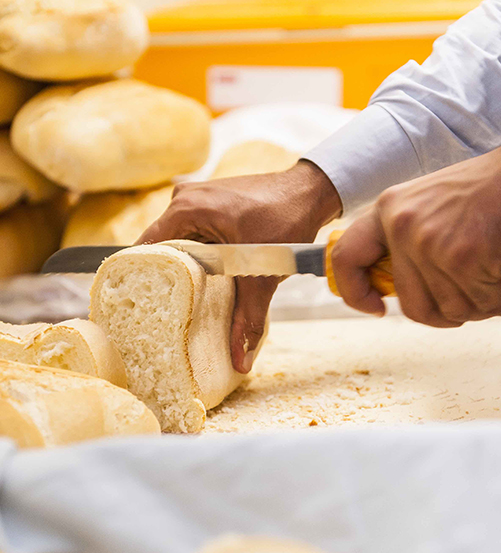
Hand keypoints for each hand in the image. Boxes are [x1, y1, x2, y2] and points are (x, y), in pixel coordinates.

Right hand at [137, 162, 340, 372]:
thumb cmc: (286, 220)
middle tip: (162, 312)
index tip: (138, 305)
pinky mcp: (211, 203)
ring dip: (185, 268)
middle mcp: (185, 199)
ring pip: (179, 242)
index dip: (142, 279)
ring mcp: (197, 198)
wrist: (311, 191)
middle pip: (162, 248)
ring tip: (182, 300)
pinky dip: (199, 255)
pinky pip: (194, 234)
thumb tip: (239, 361)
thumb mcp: (262, 276)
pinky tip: (205, 278)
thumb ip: (247, 318)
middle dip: (166, 278)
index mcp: (186, 209)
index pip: (147, 249)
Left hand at [330, 113, 500, 326]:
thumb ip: (410, 241)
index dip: (356, 293)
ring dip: (483, 307)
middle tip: (478, 298)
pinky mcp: (463, 258)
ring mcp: (430, 242)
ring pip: (451, 311)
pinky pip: (483, 305)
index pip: (347, 257)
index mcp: (390, 208)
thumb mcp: (434, 204)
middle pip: (412, 305)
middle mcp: (402, 225)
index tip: (377, 309)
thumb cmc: (499, 189)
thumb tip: (398, 292)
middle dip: (449, 313)